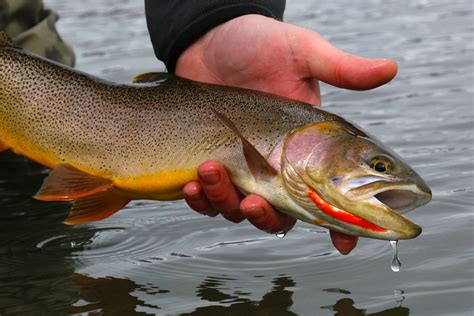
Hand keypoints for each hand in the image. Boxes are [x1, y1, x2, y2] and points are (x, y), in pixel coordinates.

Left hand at [178, 15, 396, 253]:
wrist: (209, 39)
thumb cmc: (259, 44)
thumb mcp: (302, 52)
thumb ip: (341, 68)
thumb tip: (390, 69)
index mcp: (305, 146)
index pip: (328, 191)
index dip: (338, 222)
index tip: (344, 242)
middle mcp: (276, 163)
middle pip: (280, 213)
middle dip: (266, 217)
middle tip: (253, 200)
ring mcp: (242, 166)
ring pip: (239, 210)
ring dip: (225, 202)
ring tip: (209, 171)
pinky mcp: (211, 163)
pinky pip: (207, 198)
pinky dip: (200, 199)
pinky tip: (191, 183)